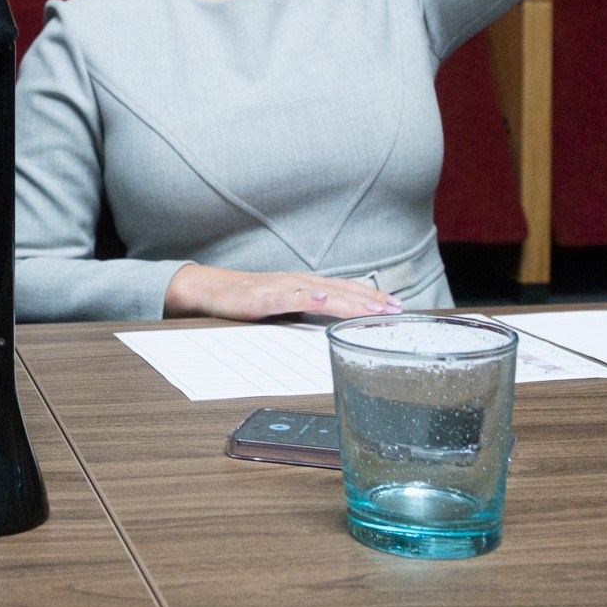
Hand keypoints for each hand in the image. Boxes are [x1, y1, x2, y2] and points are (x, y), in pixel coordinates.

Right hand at [164, 264, 403, 320]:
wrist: (210, 289)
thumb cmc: (246, 299)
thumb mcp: (283, 306)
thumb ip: (307, 311)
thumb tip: (334, 324)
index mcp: (305, 286)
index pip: (345, 290)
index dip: (371, 297)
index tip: (396, 306)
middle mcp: (298, 283)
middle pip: (341, 291)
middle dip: (370, 301)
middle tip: (396, 309)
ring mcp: (280, 288)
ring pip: (321, 292)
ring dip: (349, 299)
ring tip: (371, 306)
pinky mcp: (261, 297)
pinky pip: (287, 296)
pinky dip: (307, 296)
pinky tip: (322, 297)